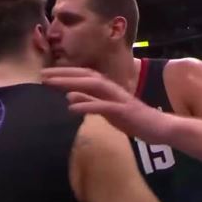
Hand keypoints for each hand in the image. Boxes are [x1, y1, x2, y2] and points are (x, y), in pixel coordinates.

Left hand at [42, 67, 169, 143]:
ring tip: (52, 84)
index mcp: (108, 88)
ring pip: (93, 85)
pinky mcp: (124, 111)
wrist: (160, 128)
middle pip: (85, 76)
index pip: (83, 75)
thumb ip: (90, 102)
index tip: (45, 75)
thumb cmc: (134, 119)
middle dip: (63, 74)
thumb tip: (69, 96)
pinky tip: (71, 106)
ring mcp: (118, 98)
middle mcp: (112, 88)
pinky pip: (103, 106)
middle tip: (41, 75)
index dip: (64, 73)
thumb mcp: (107, 110)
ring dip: (71, 83)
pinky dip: (87, 104)